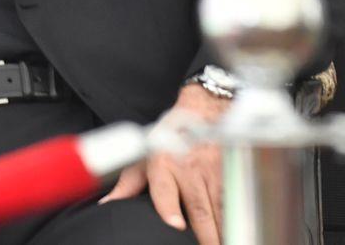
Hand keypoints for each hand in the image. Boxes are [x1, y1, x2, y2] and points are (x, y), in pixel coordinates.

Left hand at [101, 82, 227, 242]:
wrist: (205, 111)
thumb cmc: (171, 137)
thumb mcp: (145, 155)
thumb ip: (128, 184)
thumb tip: (107, 204)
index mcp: (163, 164)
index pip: (165, 188)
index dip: (169, 207)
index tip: (175, 225)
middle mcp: (189, 169)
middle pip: (199, 208)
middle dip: (206, 235)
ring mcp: (213, 172)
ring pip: (221, 209)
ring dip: (224, 232)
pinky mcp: (232, 174)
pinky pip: (236, 203)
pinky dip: (237, 221)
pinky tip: (237, 233)